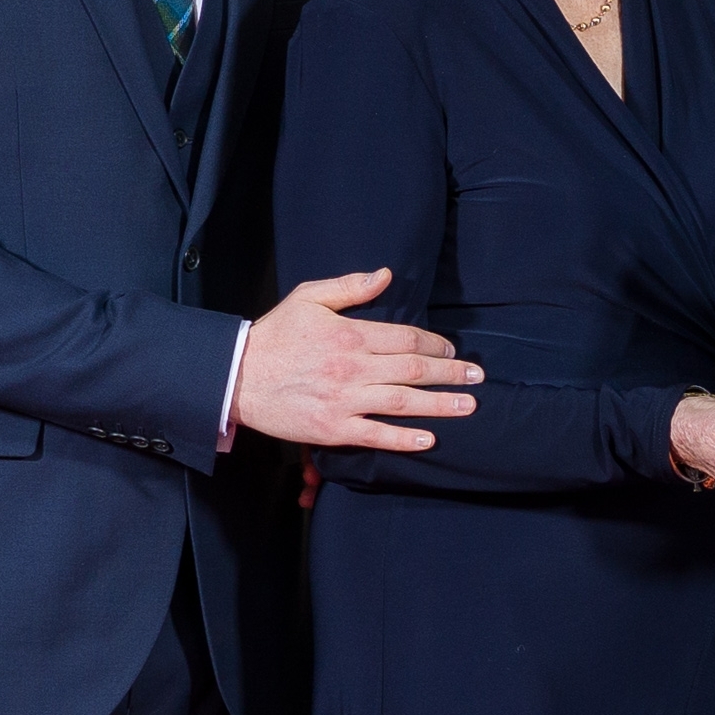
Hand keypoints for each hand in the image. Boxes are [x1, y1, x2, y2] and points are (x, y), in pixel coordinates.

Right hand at [234, 270, 482, 452]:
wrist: (237, 376)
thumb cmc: (275, 335)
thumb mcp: (308, 298)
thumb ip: (350, 287)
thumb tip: (385, 275)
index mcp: (350, 334)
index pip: (406, 339)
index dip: (435, 345)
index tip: (452, 350)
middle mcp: (352, 368)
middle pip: (413, 370)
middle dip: (450, 373)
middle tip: (477, 377)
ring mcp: (344, 401)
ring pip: (402, 403)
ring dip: (440, 405)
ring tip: (468, 407)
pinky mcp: (332, 428)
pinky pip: (376, 436)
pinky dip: (404, 438)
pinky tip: (429, 439)